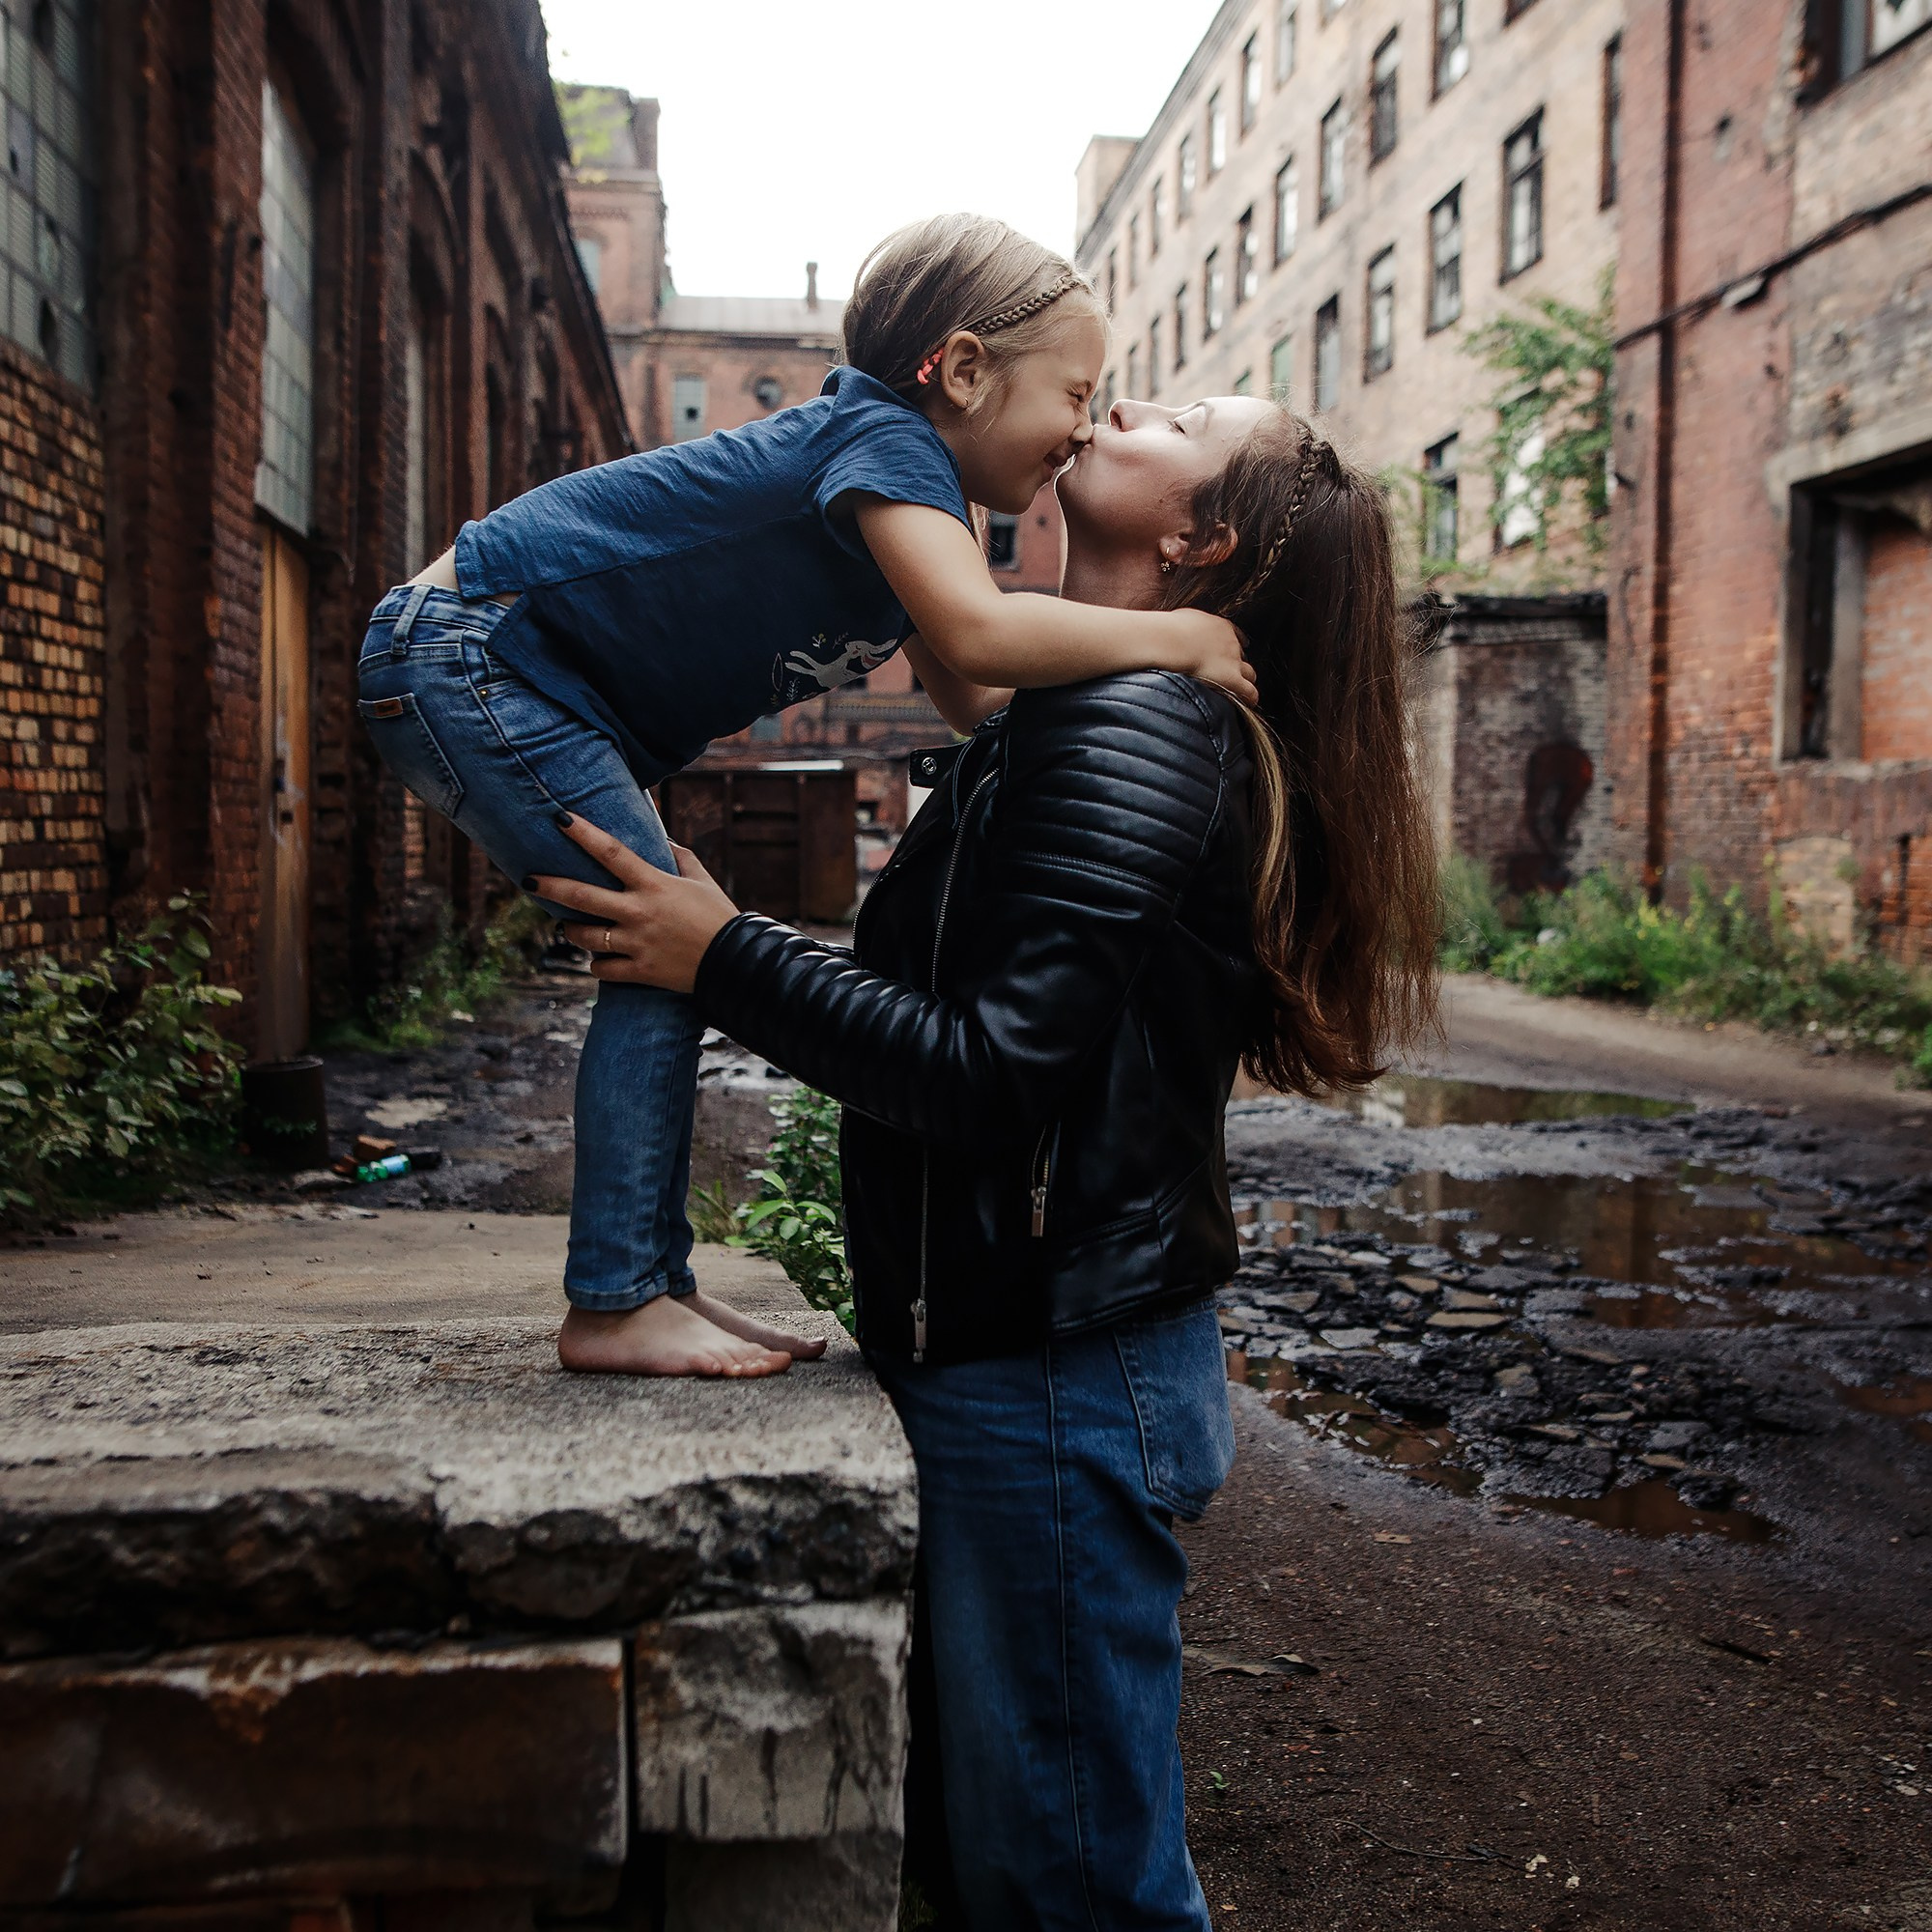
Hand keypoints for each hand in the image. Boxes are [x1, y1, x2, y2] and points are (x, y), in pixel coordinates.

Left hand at [528, 814, 739, 993]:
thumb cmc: (719, 917)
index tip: (559, 818)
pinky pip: (601, 969)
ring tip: (571, 926)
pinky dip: (598, 964)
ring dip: (572, 930)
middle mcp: (639, 912)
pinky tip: (601, 959)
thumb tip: (663, 839)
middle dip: (549, 886)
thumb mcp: (702, 881)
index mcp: (654, 885)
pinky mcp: (639, 971)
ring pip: (584, 936)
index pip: (611, 851)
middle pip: (582, 896)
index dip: (583, 833)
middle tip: (527, 879)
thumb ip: (680, 857)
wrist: (735, 963)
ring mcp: (636, 944)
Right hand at [1164, 609, 1257, 705]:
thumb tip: (1180, 629)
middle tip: (1227, 674)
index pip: (1234, 636)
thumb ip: (1189, 624)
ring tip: (1239, 692)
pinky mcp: (1232, 679)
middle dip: (1238, 665)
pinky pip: (1249, 691)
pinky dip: (1250, 698)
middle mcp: (1231, 643)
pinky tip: (1247, 703)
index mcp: (1220, 627)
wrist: (1173, 641)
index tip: (1227, 654)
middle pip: (1243, 656)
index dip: (1231, 647)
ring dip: (1245, 681)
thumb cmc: (1171, 629)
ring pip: (1250, 673)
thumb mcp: (1182, 618)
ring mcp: (1234, 662)